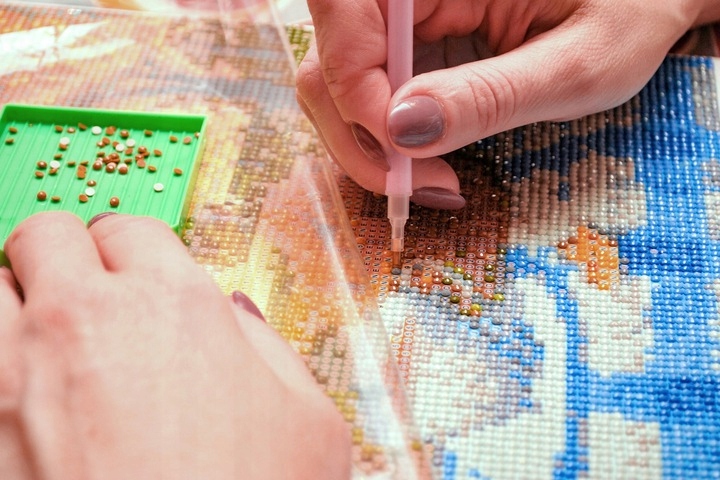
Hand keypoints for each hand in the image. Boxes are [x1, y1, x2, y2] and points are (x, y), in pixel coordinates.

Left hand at [0, 212, 349, 479]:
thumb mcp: (310, 423)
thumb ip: (271, 348)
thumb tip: (237, 312)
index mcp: (177, 308)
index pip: (131, 228)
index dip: (135, 251)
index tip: (137, 276)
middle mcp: (88, 321)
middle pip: (46, 233)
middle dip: (64, 255)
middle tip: (82, 295)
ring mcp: (18, 371)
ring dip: (9, 298)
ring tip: (37, 337)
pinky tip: (16, 388)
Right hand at [296, 0, 719, 208]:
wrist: (647, 0)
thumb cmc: (630, 12)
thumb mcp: (578, 61)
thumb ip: (493, 94)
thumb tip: (404, 132)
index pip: (346, 14)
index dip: (357, 90)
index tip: (406, 151)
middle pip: (330, 61)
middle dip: (359, 137)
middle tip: (415, 188)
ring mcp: (404, 18)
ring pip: (338, 87)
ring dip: (371, 148)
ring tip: (432, 183)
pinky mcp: (411, 47)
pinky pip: (370, 98)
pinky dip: (387, 144)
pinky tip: (428, 163)